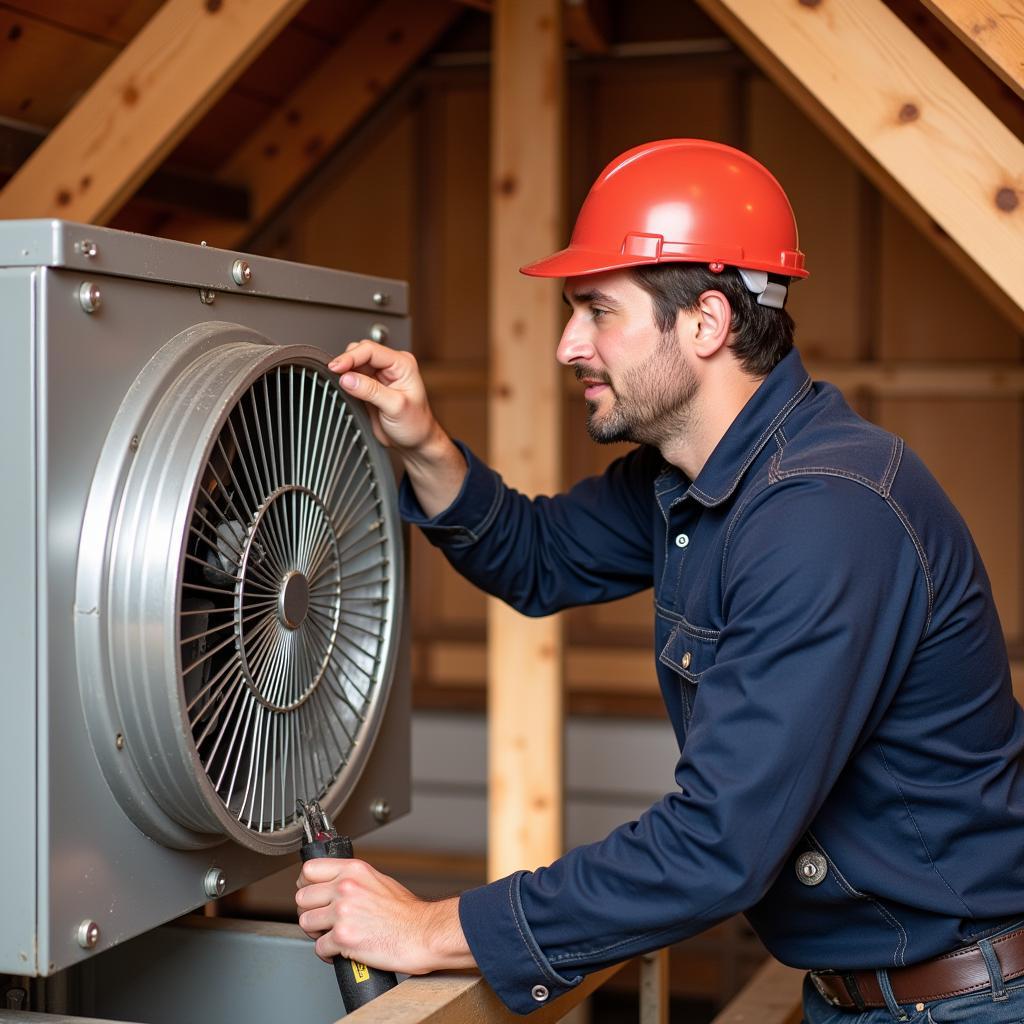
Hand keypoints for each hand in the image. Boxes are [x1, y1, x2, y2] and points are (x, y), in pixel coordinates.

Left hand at [295, 857, 474, 974]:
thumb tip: (331, 885)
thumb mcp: (378, 881)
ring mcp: (342, 911)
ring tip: (333, 935)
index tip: (311, 893)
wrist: (421, 933)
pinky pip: (318, 947)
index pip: (309, 869)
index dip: (306, 884)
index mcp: (353, 870)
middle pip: (302, 897)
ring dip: (317, 933)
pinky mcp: (342, 937)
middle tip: (324, 920)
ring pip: (306, 922)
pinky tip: (342, 950)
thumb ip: (352, 879)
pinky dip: (327, 953)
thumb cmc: (406, 912)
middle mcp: (345, 887)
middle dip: (311, 911)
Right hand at [329, 341, 467, 517]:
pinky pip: (352, 378)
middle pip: (359, 353)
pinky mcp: (370, 389)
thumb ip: (371, 391)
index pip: (370, 350)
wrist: (417, 445)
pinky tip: (341, 388)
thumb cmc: (416, 428)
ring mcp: (379, 378)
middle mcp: (390, 368)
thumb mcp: (394, 408)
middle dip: (346, 361)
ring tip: (338, 383)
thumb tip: (349, 378)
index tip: (336, 367)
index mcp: (402, 364)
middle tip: (333, 374)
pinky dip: (344, 381)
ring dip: (345, 371)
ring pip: (354, 365)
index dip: (350, 356)